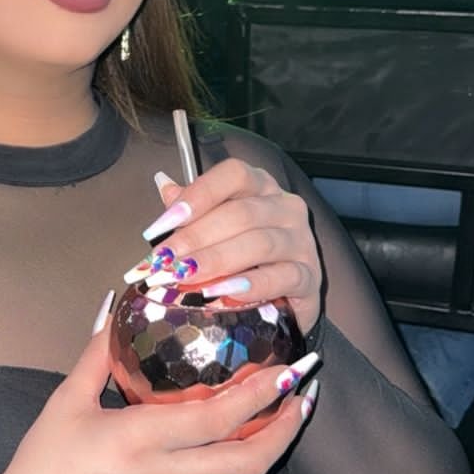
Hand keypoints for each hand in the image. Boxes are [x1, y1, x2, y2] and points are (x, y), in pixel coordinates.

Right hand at [0, 313, 315, 473]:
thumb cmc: (42, 465)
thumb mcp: (67, 403)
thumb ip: (98, 353)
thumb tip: (116, 303)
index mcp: (141, 439)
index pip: (218, 419)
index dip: (260, 396)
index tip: (287, 370)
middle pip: (249, 459)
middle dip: (286, 426)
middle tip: (306, 392)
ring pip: (232, 472)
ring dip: (263, 442)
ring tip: (280, 411)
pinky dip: (222, 455)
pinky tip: (223, 434)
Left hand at [126, 162, 321, 334]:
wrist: (284, 298)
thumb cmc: (246, 257)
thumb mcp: (217, 228)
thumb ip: (193, 209)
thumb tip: (164, 185)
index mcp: (261, 186)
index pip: (233, 175)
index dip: (198, 195)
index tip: (163, 223)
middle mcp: (286, 207)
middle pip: (241, 213)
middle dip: (195, 237)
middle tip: (164, 260)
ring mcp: (302, 241)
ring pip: (259, 243)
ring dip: (216, 260)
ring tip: (184, 275)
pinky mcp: (309, 277)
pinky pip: (282, 277)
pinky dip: (250, 286)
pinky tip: (222, 293)